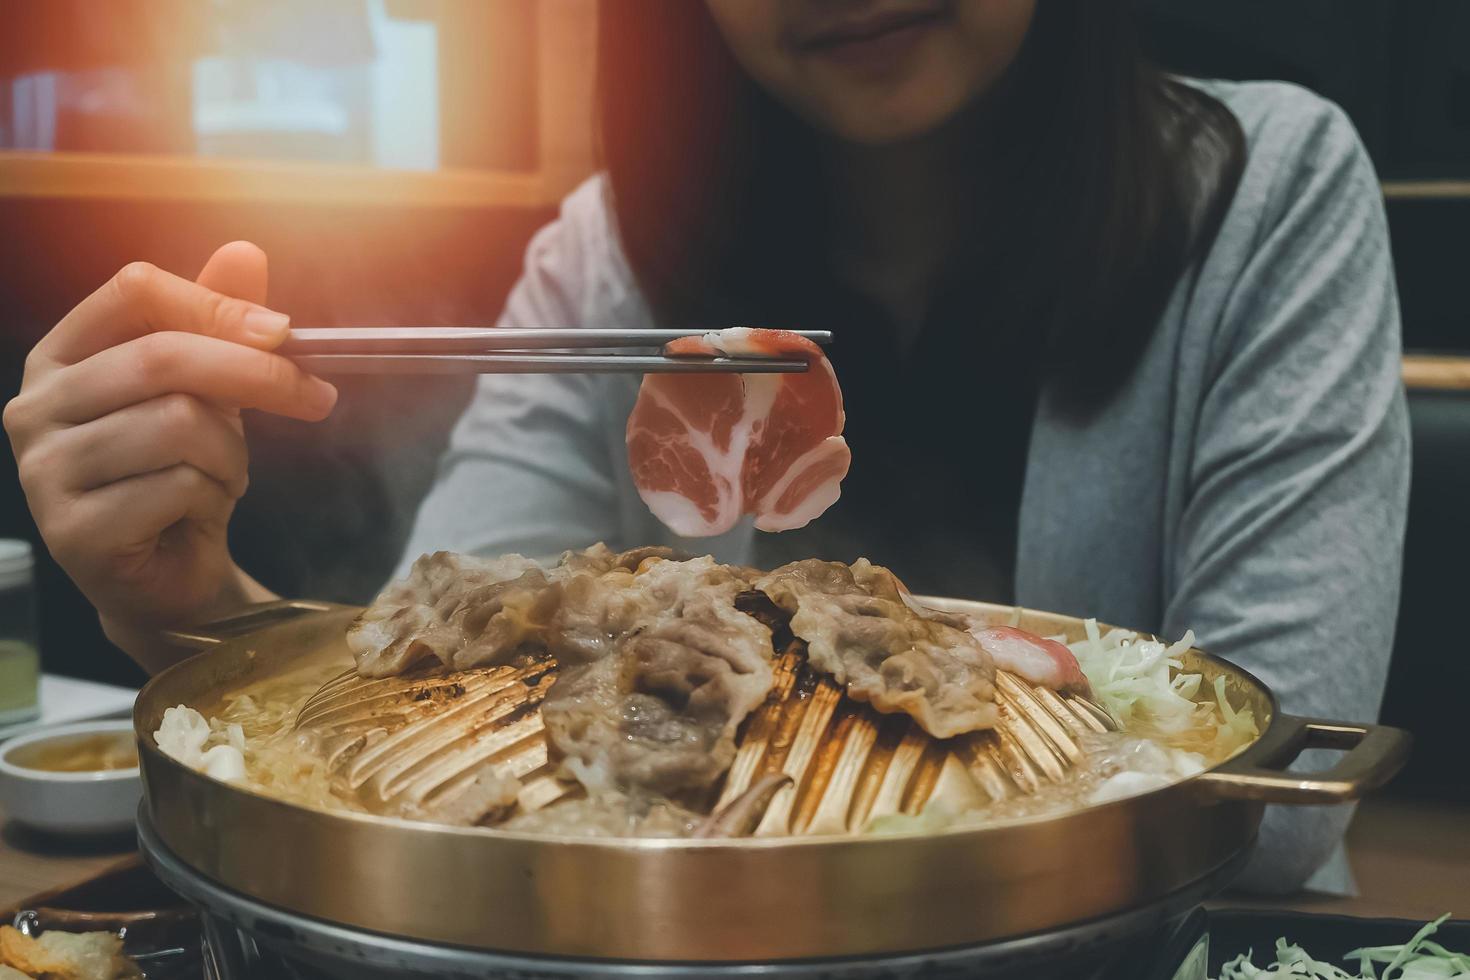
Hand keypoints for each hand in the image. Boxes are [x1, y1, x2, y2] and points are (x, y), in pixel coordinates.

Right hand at [3, 243, 336, 666]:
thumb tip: (244, 252)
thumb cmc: (181, 468)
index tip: (284, 333)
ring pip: (179, 426)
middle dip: (256, 374)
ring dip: (231, 454)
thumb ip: (218, 320)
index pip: (136, 292)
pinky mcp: (73, 530)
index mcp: (62, 356)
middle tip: (316, 396)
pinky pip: (178, 487)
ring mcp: (45, 471)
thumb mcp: (207, 387)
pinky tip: (198, 511)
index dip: (218, 306)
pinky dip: (213, 497)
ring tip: (224, 475)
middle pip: (163, 357)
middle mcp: (36, 406)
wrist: (167, 572)